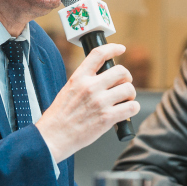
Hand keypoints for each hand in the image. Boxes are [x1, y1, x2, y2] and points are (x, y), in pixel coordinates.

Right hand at [36, 43, 138, 162]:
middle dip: (126, 78)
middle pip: (121, 71)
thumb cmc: (59, 117)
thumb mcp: (68, 90)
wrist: (53, 137)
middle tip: (123, 86)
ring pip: (129, 89)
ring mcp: (100, 102)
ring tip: (125, 101)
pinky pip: (132, 107)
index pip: (99, 54)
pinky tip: (126, 111)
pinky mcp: (107, 118)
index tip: (121, 49)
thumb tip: (103, 78)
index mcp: (79, 78)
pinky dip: (133, 108)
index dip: (113, 48)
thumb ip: (84, 82)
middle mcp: (90, 87)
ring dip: (130, 95)